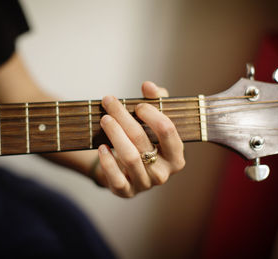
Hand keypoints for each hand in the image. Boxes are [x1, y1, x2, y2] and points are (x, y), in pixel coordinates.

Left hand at [97, 81, 184, 197]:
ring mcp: (145, 184)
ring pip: (130, 157)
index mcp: (176, 156)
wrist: (129, 169)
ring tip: (104, 119)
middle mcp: (164, 173)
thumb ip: (157, 100)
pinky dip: (108, 162)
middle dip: (124, 117)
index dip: (152, 113)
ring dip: (115, 134)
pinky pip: (116, 179)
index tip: (138, 104)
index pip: (167, 130)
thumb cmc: (146, 140)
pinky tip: (101, 147)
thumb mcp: (155, 120)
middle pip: (143, 140)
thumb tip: (148, 86)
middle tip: (109, 102)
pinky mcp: (126, 192)